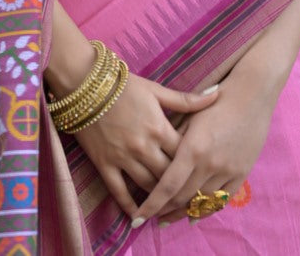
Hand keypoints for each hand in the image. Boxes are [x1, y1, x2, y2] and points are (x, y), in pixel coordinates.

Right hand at [72, 74, 219, 222]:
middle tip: (190, 192)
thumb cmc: (123, 85)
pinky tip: (138, 214)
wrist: (84, 84)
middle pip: (169, 175)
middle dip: (180, 185)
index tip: (202, 169)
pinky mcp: (104, 164)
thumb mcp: (155, 90)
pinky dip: (130, 205)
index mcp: (159, 128)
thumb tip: (215, 94)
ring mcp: (123, 158)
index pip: (185, 155)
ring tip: (170, 203)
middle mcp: (144, 147)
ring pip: (148, 187)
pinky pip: (119, 191)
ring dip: (160, 196)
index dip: (195, 164)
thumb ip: (186, 99)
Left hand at [131, 61, 274, 226]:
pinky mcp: (241, 173)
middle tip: (150, 217)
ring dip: (183, 212)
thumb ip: (172, 139)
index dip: (152, 205)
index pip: (168, 186)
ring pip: (201, 202)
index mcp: (193, 148)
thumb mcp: (189, 115)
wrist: (252, 94)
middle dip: (164, 210)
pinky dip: (206, 210)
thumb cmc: (215, 99)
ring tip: (168, 218)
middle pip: (183, 197)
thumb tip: (153, 158)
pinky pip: (222, 200)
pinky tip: (193, 217)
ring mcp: (228, 170)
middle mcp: (210, 164)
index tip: (138, 219)